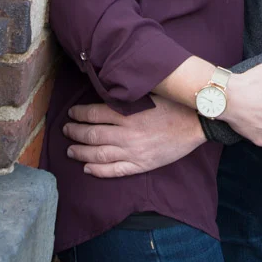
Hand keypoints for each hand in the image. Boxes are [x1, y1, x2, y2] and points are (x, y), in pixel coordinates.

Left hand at [64, 97, 202, 177]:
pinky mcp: (141, 165)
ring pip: (98, 154)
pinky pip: (114, 170)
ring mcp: (133, 151)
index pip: (94, 114)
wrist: (195, 123)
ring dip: (80, 152)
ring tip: (70, 150)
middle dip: (75, 132)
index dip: (79, 114)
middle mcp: (126, 134)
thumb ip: (127, 95)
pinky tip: (87, 168)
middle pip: (92, 134)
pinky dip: (98, 170)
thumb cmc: (173, 104)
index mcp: (127, 113)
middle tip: (66, 130)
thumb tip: (107, 91)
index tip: (72, 113)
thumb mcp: (149, 92)